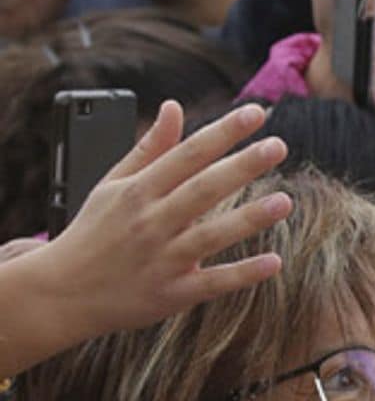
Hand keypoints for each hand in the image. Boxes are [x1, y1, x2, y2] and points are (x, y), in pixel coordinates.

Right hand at [0, 101, 290, 376]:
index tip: (256, 113)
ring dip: (249, 219)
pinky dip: (243, 274)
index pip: (187, 154)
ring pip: (211, 236)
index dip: (222, 133)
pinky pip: (213, 282)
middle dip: (241, 167)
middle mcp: (151, 222)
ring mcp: (163, 260)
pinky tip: (275, 262)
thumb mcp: (112, 185)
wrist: (61, 293)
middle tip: (278, 146)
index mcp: (138, 191)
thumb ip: (150, 148)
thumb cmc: (94, 233)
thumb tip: (175, 106)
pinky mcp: (172, 293)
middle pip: (203, 189)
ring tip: (285, 201)